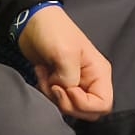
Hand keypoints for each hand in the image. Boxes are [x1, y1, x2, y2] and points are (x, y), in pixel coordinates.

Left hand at [17, 5, 113, 119]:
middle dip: (67, 103)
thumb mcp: (65, 53)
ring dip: (53, 95)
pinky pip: (56, 100)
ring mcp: (74, 83)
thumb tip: (67, 93)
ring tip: (45, 75)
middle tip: (54, 85)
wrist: (31, 22)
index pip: (103, 105)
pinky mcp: (59, 83)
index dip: (84, 104)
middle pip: (87, 111)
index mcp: (99, 72)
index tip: (67, 89)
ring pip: (69, 107)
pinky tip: (41, 74)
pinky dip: (46, 91)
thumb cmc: (52, 31)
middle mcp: (90, 80)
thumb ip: (70, 79)